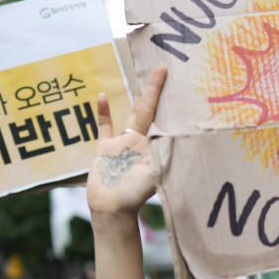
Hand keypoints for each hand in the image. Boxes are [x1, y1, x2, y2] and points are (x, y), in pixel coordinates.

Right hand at [86, 67, 167, 216]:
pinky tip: (103, 95)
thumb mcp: (152, 175)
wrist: (111, 210)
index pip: (161, 115)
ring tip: (140, 80)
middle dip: (154, 90)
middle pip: (148, 110)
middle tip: (161, 68)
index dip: (164, 96)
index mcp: (151, 145)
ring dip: (135, 98)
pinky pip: (104, 126)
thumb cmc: (134, 196)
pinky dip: (103, 112)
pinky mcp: (105, 150)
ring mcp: (122, 145)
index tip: (172, 76)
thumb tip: (175, 140)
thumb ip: (162, 158)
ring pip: (130, 115)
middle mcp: (139, 142)